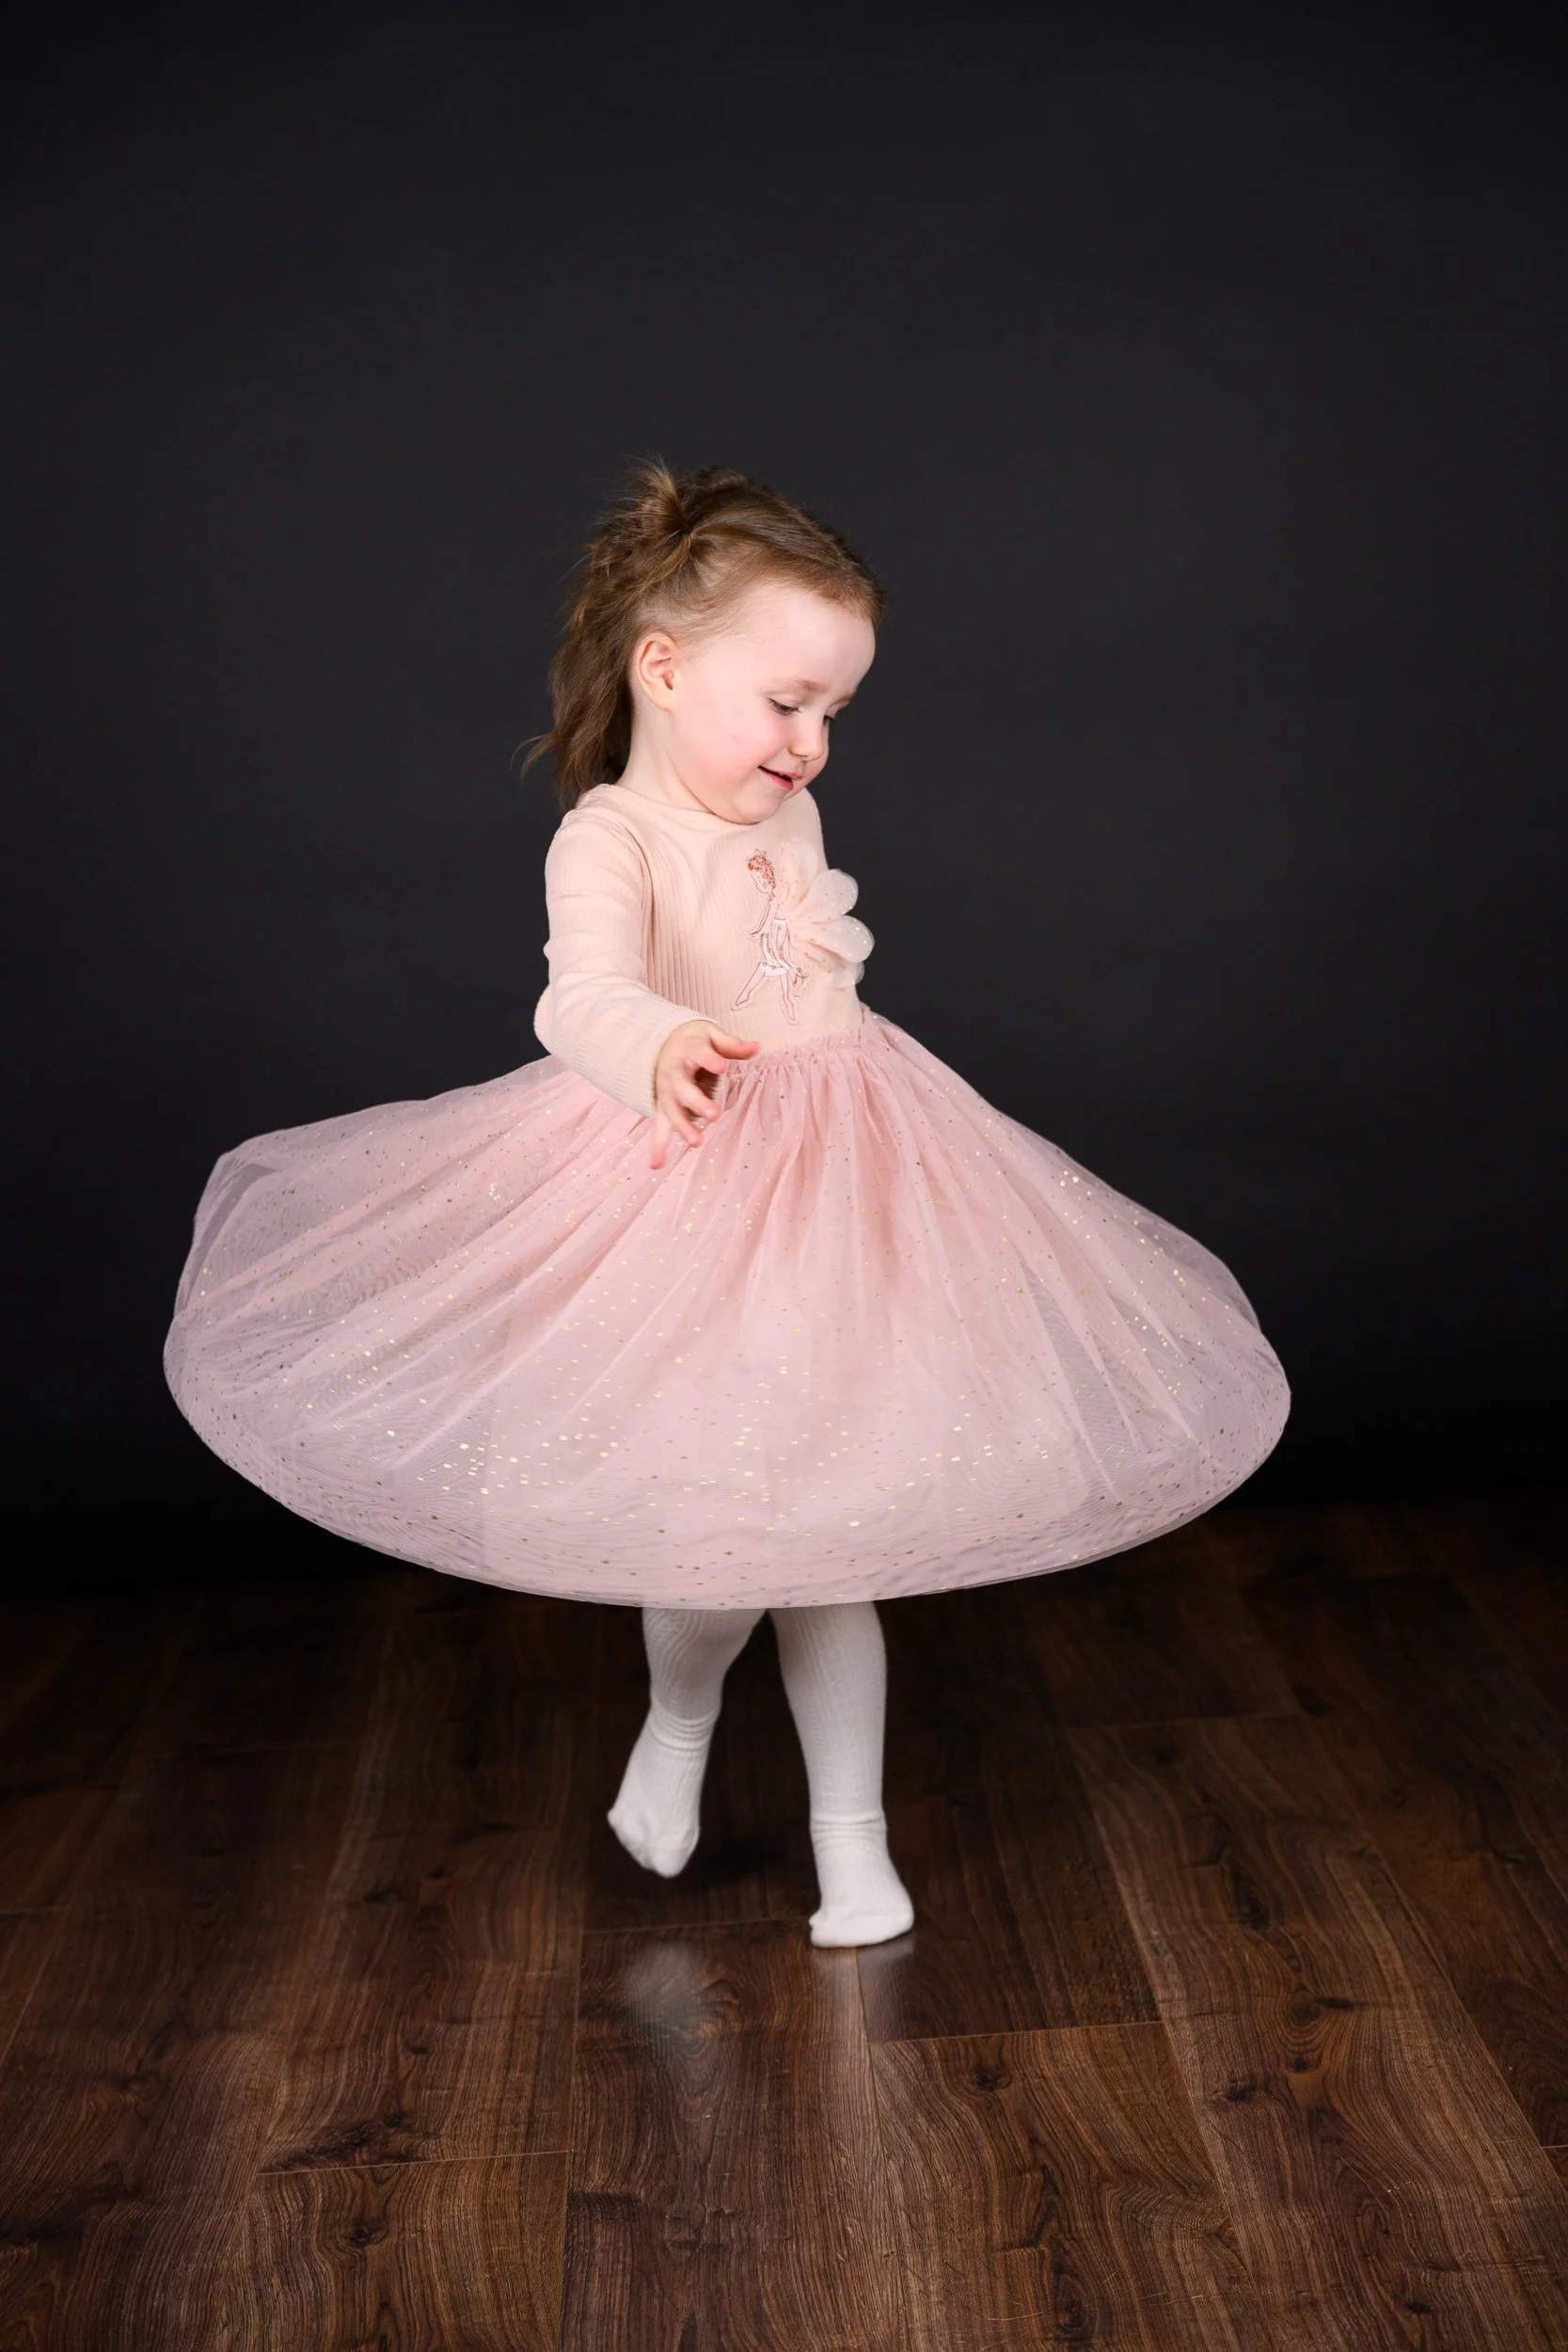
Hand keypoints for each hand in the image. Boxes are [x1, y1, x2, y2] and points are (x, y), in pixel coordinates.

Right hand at [649, 1021, 759, 1168]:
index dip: (709, 1060)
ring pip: (671, 1110)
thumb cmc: (694, 1041)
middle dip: (696, 1102)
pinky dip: (657, 1146)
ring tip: (696, 1142)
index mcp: (688, 1051)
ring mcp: (666, 1092)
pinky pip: (659, 1127)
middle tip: (714, 1115)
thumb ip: (731, 1045)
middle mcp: (673, 1073)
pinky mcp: (663, 1107)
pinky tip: (657, 1164)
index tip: (722, 1066)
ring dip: (682, 1127)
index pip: (699, 1054)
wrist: (662, 1043)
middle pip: (682, 1088)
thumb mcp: (711, 1035)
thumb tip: (756, 1047)